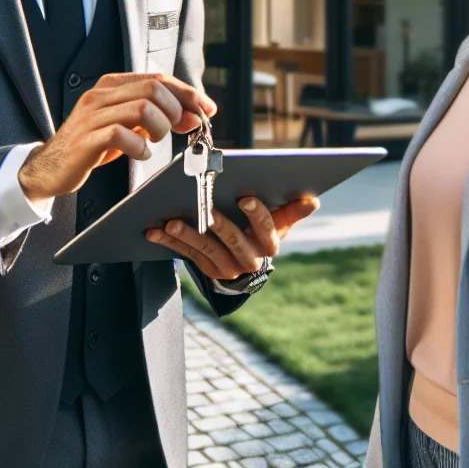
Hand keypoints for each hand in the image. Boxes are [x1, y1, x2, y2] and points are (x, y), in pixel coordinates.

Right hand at [18, 72, 216, 202]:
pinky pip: (120, 135)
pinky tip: (140, 153)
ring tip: (155, 142)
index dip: (188, 93)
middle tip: (178, 130)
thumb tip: (195, 115)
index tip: (207, 109)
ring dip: (160, 128)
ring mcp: (91, 116)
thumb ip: (158, 116)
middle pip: (154, 89)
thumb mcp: (129, 125)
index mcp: (112, 85)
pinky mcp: (85, 140)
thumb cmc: (93, 144)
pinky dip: (139, 146)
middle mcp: (100, 95)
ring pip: (141, 108)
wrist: (51, 166)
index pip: (159, 78)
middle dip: (176, 111)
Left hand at [146, 194, 320, 281]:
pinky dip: (170, 243)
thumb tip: (313, 200)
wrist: (247, 264)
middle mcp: (250, 260)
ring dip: (187, 235)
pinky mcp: (206, 270)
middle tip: (206, 209)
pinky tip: (154, 231)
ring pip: (206, 250)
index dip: (258, 214)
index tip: (246, 197)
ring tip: (172, 221)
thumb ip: (292, 210)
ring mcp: (226, 268)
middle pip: (234, 240)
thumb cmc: (262, 232)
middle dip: (219, 224)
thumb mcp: (280, 222)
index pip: (266, 229)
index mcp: (270, 244)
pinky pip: (187, 255)